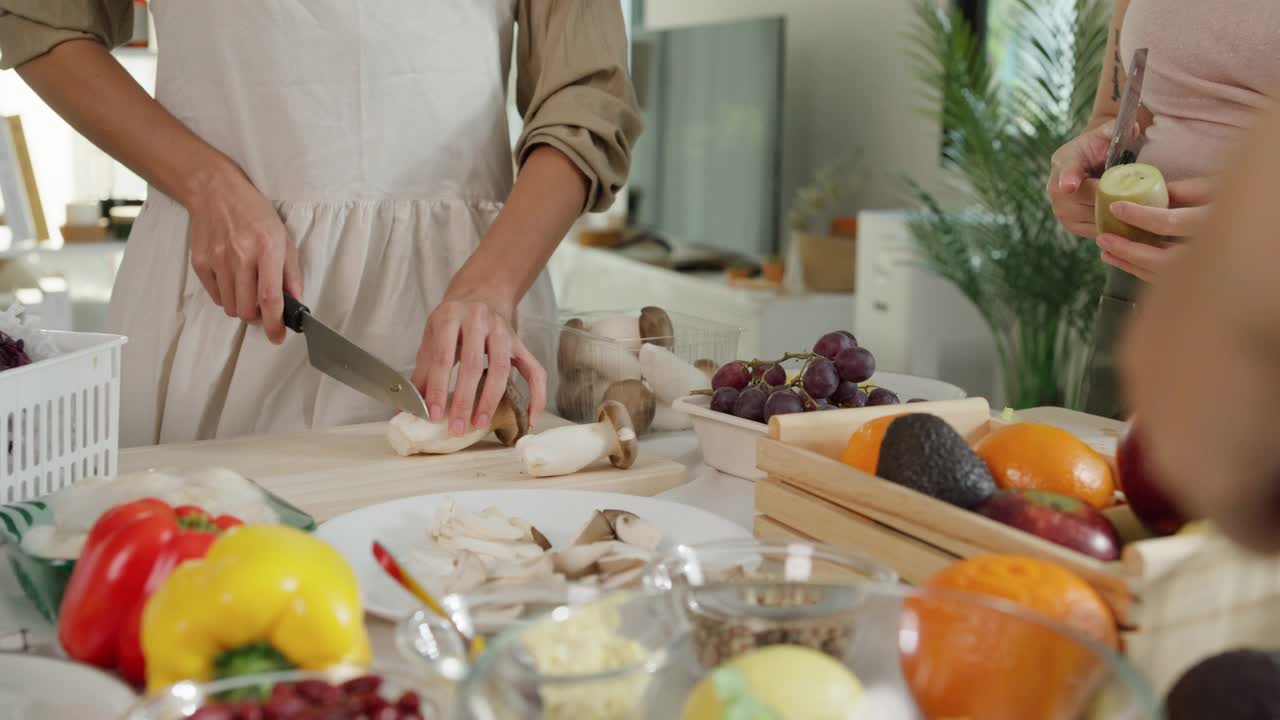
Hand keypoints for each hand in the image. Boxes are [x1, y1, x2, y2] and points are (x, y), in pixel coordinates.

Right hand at [186, 168, 301, 343]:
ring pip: (230, 307)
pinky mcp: (200, 263)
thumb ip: (291, 273)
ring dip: (242, 306)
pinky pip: (216, 296)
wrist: (215, 192)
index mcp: (266, 249)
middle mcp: (240, 256)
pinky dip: (227, 295)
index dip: (275, 323)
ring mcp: (217, 260)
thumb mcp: (283, 238)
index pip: (270, 297)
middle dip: (258, 316)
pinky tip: (233, 278)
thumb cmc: (255, 213)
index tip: (277, 337)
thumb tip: (295, 303)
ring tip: (248, 287)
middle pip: (247, 310)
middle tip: (264, 305)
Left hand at [412, 293, 546, 436]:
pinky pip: (535, 371)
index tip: (434, 415)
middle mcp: (479, 320)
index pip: (444, 357)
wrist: (481, 293)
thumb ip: (422, 370)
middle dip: (465, 400)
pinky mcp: (521, 343)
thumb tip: (405, 406)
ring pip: (502, 369)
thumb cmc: (452, 320)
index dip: (438, 388)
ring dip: (490, 400)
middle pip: (474, 365)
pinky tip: (530, 418)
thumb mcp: (431, 336)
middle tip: (457, 427)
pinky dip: (536, 395)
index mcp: (451, 316)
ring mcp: (504, 331)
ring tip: (479, 424)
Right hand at [1048, 120, 1128, 236]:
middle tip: (1141, 198)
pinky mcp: (1071, 226)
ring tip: (1137, 209)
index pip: (1067, 170)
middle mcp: (1055, 189)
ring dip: (1117, 215)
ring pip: (1095, 217)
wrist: (1087, 166)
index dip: (1069, 178)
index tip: (1070, 186)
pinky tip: (1129, 221)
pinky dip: (1114, 228)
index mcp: (1064, 161)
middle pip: (1089, 199)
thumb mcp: (1105, 135)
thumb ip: (1116, 130)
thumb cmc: (1097, 149)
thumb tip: (1134, 129)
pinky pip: (1096, 231)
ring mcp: (1061, 210)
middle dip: (1115, 199)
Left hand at [1096, 177, 1213, 280]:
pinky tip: (1125, 262)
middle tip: (1102, 239)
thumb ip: (1189, 190)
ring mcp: (1212, 272)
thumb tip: (1152, 191)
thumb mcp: (1221, 187)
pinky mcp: (1204, 280)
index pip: (1171, 222)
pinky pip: (1168, 281)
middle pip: (1163, 260)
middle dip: (1128, 251)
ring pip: (1164, 276)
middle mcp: (1217, 254)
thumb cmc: (1249, 199)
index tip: (1115, 207)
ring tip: (1106, 252)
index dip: (1140, 216)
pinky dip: (1143, 272)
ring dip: (1131, 264)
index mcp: (1219, 224)